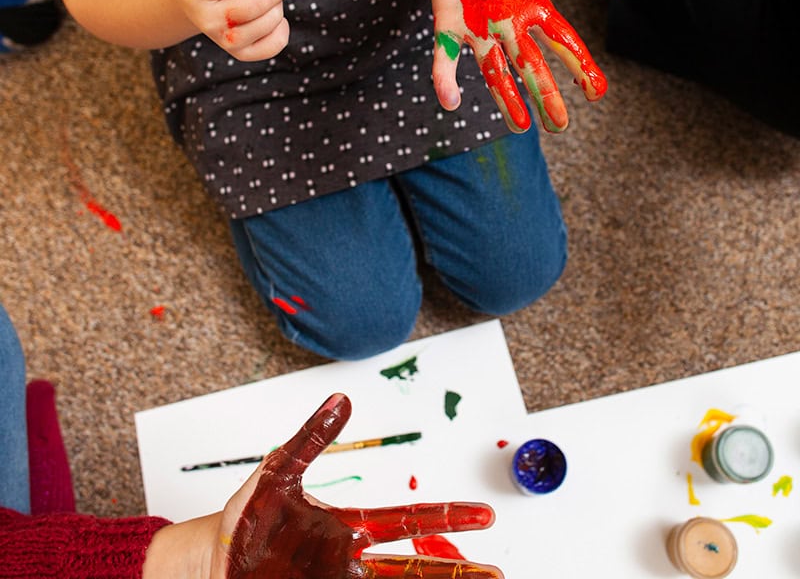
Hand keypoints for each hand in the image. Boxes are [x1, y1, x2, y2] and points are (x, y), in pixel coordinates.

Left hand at [212, 393, 502, 578]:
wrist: (211, 561)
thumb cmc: (246, 516)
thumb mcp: (277, 472)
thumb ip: (310, 440)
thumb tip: (341, 399)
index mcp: (348, 526)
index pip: (408, 520)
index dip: (448, 516)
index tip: (486, 516)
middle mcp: (350, 561)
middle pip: (415, 568)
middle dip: (457, 574)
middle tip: (498, 573)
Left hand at [431, 0, 618, 132]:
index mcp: (532, 10)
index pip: (561, 41)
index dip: (580, 65)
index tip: (596, 93)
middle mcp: (507, 27)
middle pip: (530, 63)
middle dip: (545, 93)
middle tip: (559, 126)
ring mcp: (478, 30)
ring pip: (494, 69)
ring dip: (504, 98)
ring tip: (519, 127)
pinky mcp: (448, 27)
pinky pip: (446, 55)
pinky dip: (444, 78)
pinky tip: (450, 102)